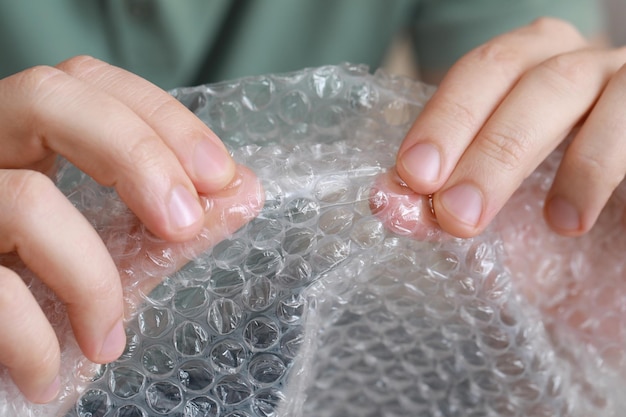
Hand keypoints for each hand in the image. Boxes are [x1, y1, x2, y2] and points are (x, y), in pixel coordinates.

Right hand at [0, 56, 259, 402]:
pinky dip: (34, 340)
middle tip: (184, 222)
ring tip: (107, 339)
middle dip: (137, 154)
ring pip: (24, 198)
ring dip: (91, 279)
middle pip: (47, 96)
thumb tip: (244, 192)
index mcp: (20, 146)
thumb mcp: (109, 265)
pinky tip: (50, 373)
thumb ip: (169, 231)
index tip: (220, 176)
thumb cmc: (36, 312)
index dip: (161, 117)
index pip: (89, 84)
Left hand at [396, 18, 625, 237]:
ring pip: (570, 86)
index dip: (444, 119)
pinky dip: (597, 167)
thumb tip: (388, 202)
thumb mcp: (493, 207)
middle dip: (480, 145)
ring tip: (518, 222)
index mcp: (526, 70)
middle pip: (518, 75)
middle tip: (453, 211)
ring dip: (527, 153)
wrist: (618, 244)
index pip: (478, 72)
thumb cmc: (554, 212)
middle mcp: (572, 61)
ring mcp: (620, 79)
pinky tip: (569, 221)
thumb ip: (444, 200)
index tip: (415, 173)